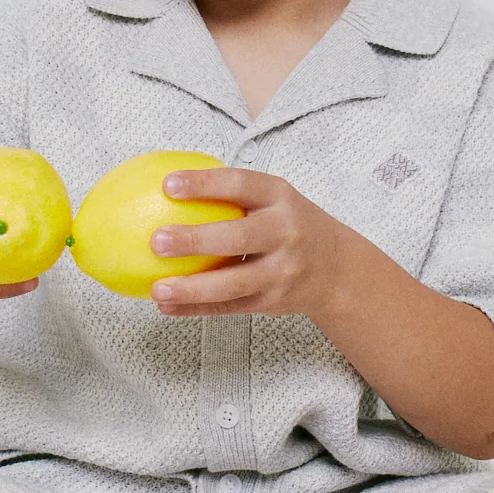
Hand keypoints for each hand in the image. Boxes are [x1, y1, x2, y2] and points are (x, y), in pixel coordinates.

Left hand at [146, 167, 353, 317]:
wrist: (336, 269)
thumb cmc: (289, 225)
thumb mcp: (275, 199)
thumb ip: (232, 193)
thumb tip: (164, 183)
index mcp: (280, 198)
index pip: (240, 184)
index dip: (204, 183)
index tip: (167, 184)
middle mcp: (285, 233)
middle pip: (238, 238)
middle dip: (195, 240)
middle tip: (157, 241)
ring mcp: (282, 272)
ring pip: (233, 284)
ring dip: (191, 289)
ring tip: (157, 289)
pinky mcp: (273, 302)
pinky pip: (230, 307)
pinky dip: (196, 309)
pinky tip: (167, 306)